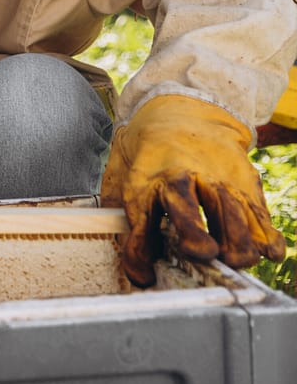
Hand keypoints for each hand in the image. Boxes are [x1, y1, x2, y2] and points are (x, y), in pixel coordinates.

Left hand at [100, 95, 284, 286]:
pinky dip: (267, 239)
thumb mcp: (121, 164)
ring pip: (233, 217)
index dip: (139, 253)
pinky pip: (261, 215)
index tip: (143, 275)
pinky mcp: (244, 182)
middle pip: (190, 211)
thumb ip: (116, 201)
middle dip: (197, 240)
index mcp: (146, 178)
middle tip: (202, 255)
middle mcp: (182, 178)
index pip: (139, 220)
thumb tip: (115, 242)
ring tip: (233, 260)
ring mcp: (217, 179)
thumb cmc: (149, 144)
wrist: (185, 107)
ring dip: (236, 246)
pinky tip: (266, 252)